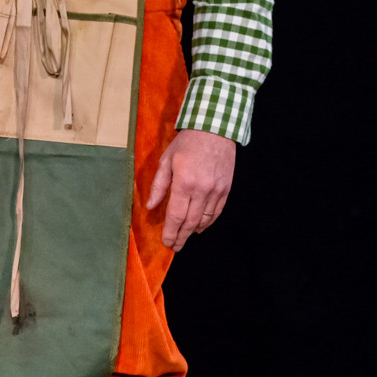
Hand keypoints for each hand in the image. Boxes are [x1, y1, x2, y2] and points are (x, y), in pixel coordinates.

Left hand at [148, 128, 235, 249]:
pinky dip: (209, 221)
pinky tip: (201, 226)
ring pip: (205, 219)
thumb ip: (159, 185)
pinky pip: (217, 211)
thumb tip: (150, 206)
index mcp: (184, 183)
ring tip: (185, 238)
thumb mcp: (166, 160)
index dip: (170, 231)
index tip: (166, 242)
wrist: (215, 129)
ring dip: (194, 231)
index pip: (176, 215)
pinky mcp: (226, 188)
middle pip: (191, 221)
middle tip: (175, 246)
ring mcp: (217, 190)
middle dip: (181, 236)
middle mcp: (202, 190)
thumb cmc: (187, 143)